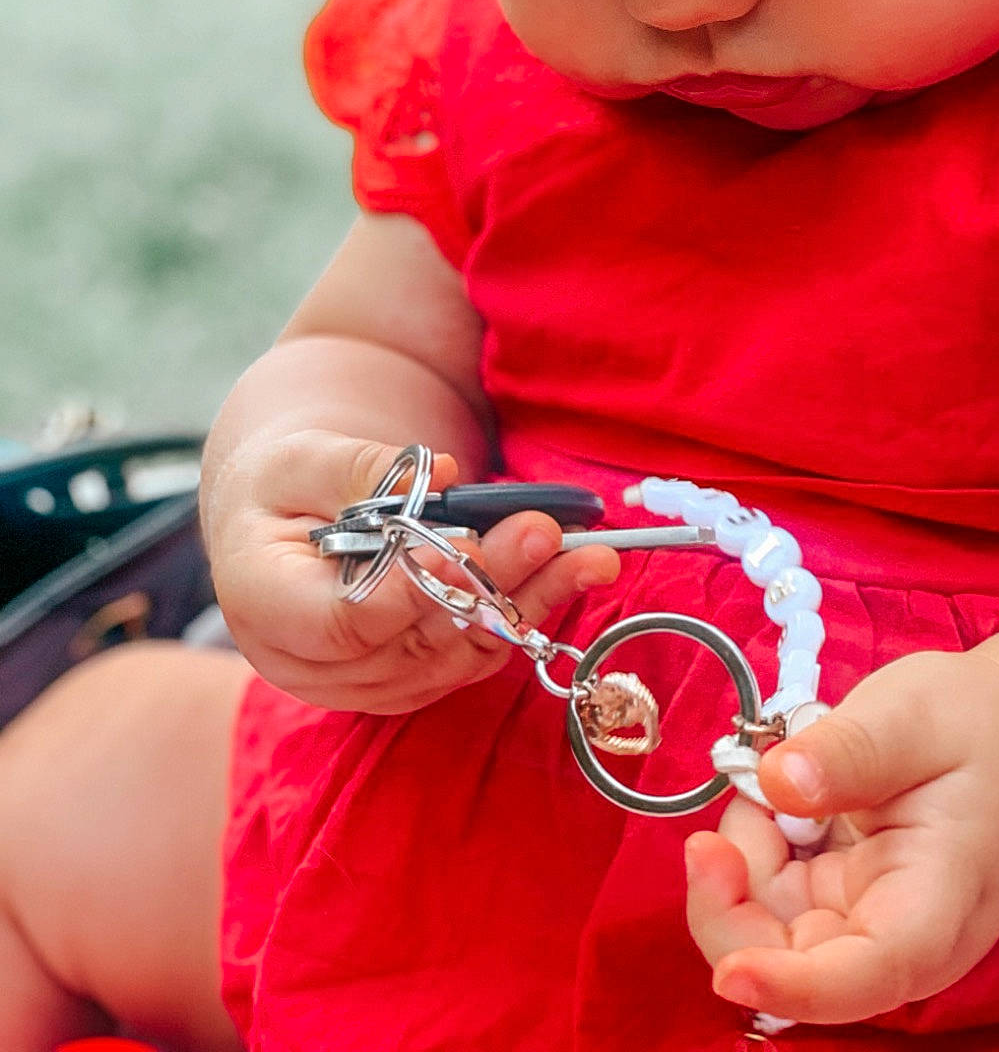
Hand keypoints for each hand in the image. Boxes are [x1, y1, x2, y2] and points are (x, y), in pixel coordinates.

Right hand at [205, 430, 619, 714]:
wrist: (281, 522)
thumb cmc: (281, 485)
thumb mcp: (296, 458)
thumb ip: (357, 467)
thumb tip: (443, 475)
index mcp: (265, 606)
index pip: (343, 621)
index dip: (409, 590)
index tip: (467, 545)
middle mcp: (313, 665)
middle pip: (416, 639)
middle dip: (490, 584)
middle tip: (546, 532)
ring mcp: (364, 683)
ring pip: (457, 653)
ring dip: (529, 603)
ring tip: (590, 556)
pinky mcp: (410, 680)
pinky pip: (473, 654)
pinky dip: (525, 613)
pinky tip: (570, 574)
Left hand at [685, 649, 998, 1026]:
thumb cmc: (975, 730)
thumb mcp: (918, 713)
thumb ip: (853, 748)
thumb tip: (776, 782)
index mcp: (943, 899)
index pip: (875, 969)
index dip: (798, 986)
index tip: (732, 974)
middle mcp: (901, 940)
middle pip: (798, 968)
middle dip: (733, 907)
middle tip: (720, 820)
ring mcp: (863, 932)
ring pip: (767, 940)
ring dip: (741, 865)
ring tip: (773, 777)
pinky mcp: (833, 913)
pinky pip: (765, 907)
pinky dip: (750, 854)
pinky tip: (777, 800)